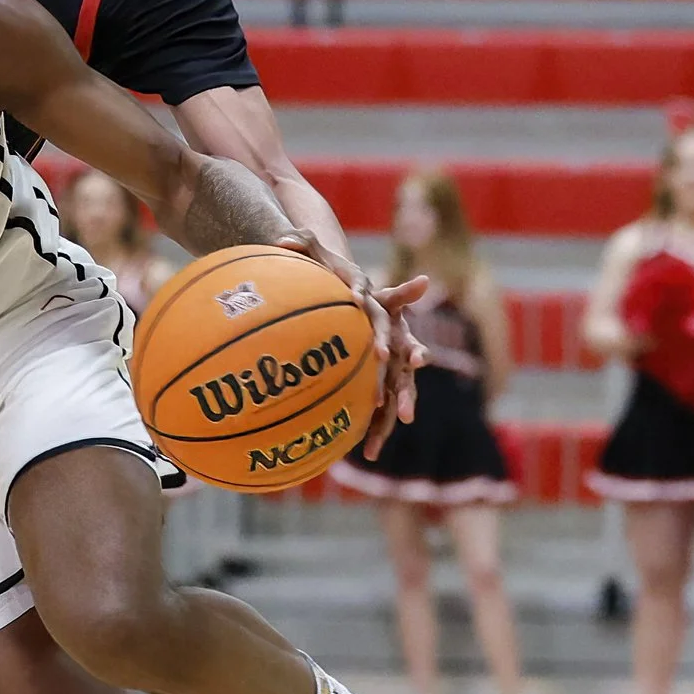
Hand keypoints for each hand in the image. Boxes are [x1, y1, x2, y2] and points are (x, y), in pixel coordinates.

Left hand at [277, 232, 427, 452]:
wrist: (341, 294)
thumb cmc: (328, 274)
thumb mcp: (319, 254)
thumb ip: (302, 244)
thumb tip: (279, 238)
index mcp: (387, 313)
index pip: (400, 325)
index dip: (409, 345)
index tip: (414, 356)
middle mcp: (392, 341)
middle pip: (403, 370)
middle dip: (403, 393)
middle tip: (403, 414)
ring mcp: (384, 364)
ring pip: (391, 394)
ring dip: (385, 421)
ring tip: (376, 449)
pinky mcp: (372, 380)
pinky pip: (372, 407)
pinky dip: (370, 427)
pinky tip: (361, 454)